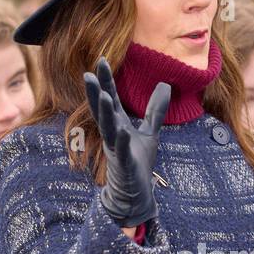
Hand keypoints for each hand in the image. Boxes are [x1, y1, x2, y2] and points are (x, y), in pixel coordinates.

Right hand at [83, 56, 169, 226]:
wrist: (136, 192)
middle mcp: (113, 134)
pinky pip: (121, 152)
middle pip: (103, 111)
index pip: (111, 99)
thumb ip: (154, 110)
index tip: (101, 60)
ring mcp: (116, 149)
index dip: (106, 81)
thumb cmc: (138, 162)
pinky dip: (121, 142)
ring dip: (105, 114)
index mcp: (118, 124)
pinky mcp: (124, 165)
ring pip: (108, 129)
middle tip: (88, 74)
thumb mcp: (149, 132)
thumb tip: (165, 84)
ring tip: (104, 96)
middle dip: (96, 93)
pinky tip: (121, 131)